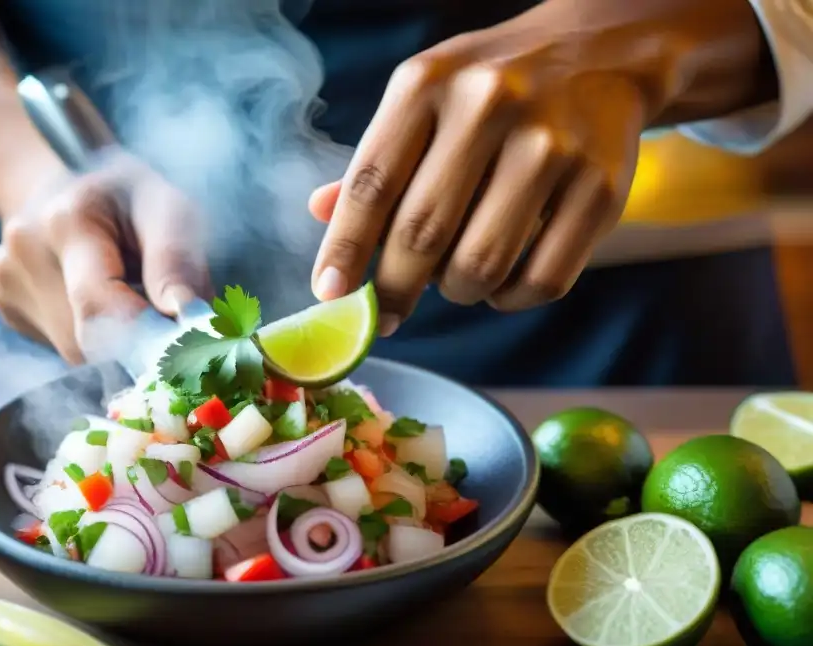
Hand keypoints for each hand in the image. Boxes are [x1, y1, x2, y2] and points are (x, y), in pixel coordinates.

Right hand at [0, 150, 208, 362]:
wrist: (64, 174)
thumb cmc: (129, 196)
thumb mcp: (168, 208)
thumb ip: (176, 260)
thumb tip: (188, 317)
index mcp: (68, 219)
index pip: (98, 308)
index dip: (143, 338)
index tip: (177, 345)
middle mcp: (25, 248)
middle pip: (86, 338)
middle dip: (131, 338)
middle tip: (157, 311)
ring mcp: (5, 276)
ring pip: (71, 349)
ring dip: (110, 339)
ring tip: (122, 292)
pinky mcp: (2, 300)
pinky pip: (55, 344)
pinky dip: (84, 332)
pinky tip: (91, 295)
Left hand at [309, 9, 652, 332]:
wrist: (599, 53)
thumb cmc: (488, 90)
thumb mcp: (423, 101)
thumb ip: (375, 161)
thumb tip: (320, 211)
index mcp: (427, 85)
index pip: (371, 184)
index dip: (344, 250)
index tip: (329, 295)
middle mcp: (489, 105)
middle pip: (422, 234)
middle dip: (394, 290)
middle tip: (387, 315)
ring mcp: (552, 146)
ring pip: (481, 266)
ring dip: (458, 292)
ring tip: (457, 277)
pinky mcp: (602, 187)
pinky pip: (543, 280)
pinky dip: (511, 299)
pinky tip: (503, 282)